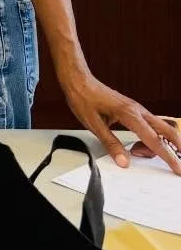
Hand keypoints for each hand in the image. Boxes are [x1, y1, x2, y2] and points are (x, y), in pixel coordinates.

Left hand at [58, 68, 180, 173]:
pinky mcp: (134, 109)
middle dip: (178, 148)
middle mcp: (138, 111)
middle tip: (180, 165)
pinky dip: (155, 137)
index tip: (178, 169)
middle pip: (168, 131)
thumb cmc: (84, 99)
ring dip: (164, 143)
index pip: (155, 141)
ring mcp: (138, 109)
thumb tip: (124, 162)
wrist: (79, 81)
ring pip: (162, 128)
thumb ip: (111, 144)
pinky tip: (144, 145)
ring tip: (146, 155)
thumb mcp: (94, 125)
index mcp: (130, 115)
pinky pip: (152, 124)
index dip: (169, 157)